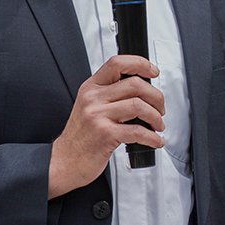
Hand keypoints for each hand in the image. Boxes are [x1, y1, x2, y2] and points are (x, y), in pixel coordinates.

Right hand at [47, 54, 164, 196]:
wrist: (64, 161)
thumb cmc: (80, 137)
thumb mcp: (88, 107)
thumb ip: (109, 95)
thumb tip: (141, 91)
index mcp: (90, 88)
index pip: (117, 63)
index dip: (140, 64)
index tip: (153, 71)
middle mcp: (93, 98)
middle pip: (135, 84)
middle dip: (156, 96)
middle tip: (160, 109)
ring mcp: (98, 116)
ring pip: (139, 105)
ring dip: (156, 117)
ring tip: (157, 125)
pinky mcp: (105, 134)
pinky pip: (138, 131)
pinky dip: (152, 137)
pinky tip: (155, 141)